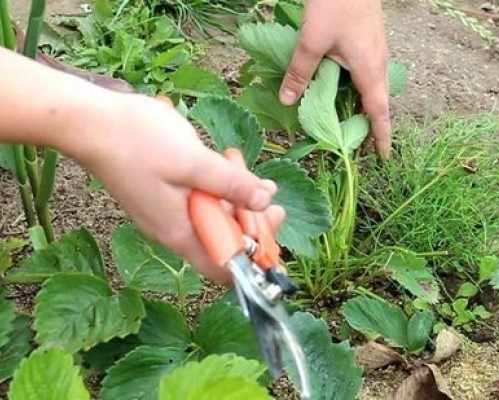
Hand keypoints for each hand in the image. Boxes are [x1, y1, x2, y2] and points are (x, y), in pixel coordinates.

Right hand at [65, 93, 284, 282]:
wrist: (89, 122)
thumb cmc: (138, 142)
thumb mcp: (194, 163)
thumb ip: (232, 185)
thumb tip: (265, 201)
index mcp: (181, 233)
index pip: (225, 266)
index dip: (255, 253)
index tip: (271, 223)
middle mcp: (175, 229)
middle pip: (224, 237)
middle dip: (250, 214)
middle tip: (266, 188)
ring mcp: (167, 211)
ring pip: (213, 213)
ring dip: (234, 192)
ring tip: (238, 161)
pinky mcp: (163, 193)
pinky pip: (198, 196)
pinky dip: (215, 181)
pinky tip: (222, 158)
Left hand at [279, 0, 390, 157]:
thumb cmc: (336, 4)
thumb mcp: (312, 41)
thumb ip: (300, 72)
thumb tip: (287, 101)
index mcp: (369, 69)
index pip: (379, 112)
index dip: (381, 136)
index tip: (383, 157)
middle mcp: (378, 63)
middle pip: (378, 102)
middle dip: (371, 125)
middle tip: (358, 144)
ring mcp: (376, 50)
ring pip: (372, 86)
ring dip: (364, 106)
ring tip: (350, 122)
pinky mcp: (369, 40)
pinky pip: (367, 73)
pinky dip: (358, 88)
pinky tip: (342, 88)